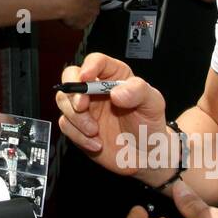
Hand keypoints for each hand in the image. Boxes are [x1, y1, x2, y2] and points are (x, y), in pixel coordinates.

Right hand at [55, 52, 168, 175]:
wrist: (145, 156)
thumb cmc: (149, 126)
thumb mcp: (153, 104)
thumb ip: (139, 91)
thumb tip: (116, 92)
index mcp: (114, 77)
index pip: (96, 61)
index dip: (89, 66)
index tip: (86, 78)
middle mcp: (95, 89)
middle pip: (71, 76)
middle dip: (73, 91)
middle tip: (82, 106)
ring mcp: (85, 108)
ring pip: (63, 101)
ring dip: (76, 118)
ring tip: (94, 131)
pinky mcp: (77, 126)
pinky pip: (65, 125)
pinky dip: (78, 136)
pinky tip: (96, 143)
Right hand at [56, 0, 99, 29]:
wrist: (61, 2)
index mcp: (96, 0)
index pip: (94, 0)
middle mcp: (94, 11)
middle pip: (90, 10)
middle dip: (83, 8)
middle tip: (74, 3)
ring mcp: (87, 20)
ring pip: (83, 18)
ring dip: (78, 15)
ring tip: (69, 9)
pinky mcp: (78, 26)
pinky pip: (76, 24)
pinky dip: (71, 20)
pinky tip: (65, 15)